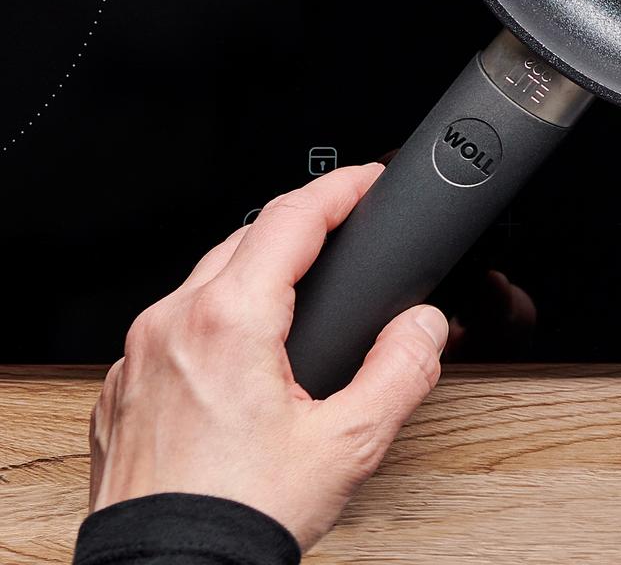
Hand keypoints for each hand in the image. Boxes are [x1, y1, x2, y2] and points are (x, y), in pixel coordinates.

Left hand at [91, 164, 448, 548]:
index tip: (366, 180)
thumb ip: (402, 369)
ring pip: (201, 283)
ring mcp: (136, 359)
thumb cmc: (239, 515)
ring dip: (253, 274)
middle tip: (344, 232)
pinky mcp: (121, 392)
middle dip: (299, 227)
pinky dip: (212, 322)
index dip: (338, 187)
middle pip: (242, 239)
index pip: (290, 218)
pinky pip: (170, 329)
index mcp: (229, 322)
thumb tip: (424, 326)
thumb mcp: (350, 442)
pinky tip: (243, 356)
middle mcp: (171, 327)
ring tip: (299, 295)